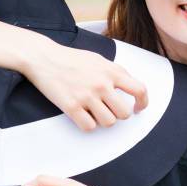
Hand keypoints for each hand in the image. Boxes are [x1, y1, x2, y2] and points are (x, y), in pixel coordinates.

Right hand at [23, 44, 148, 131]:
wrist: (44, 58)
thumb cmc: (72, 59)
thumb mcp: (100, 59)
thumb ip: (116, 72)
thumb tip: (130, 87)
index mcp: (112, 71)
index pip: (139, 90)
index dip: (143, 102)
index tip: (138, 108)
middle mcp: (102, 84)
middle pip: (124, 113)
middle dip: (119, 114)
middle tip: (110, 110)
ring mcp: (86, 96)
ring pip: (108, 123)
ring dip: (103, 120)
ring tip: (94, 112)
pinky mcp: (71, 107)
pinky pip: (89, 127)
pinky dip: (88, 125)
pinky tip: (83, 115)